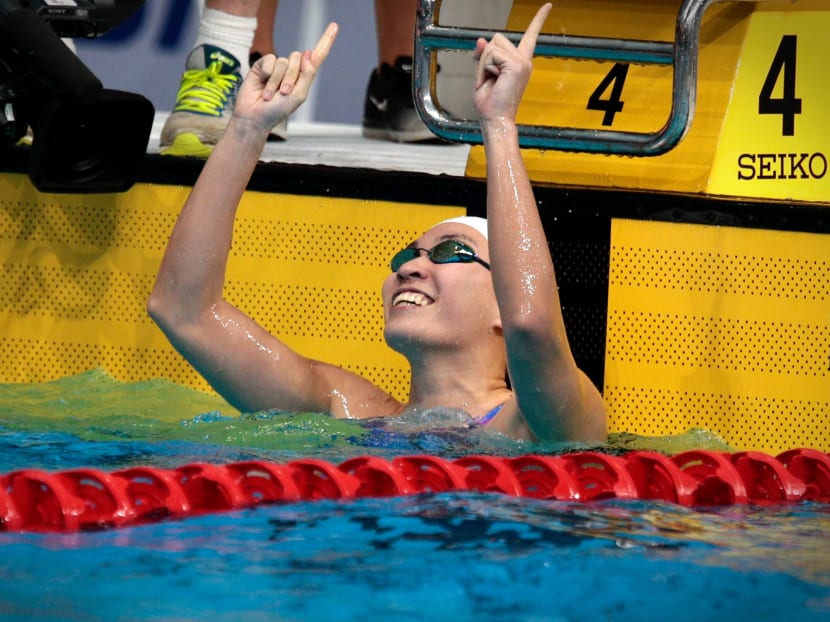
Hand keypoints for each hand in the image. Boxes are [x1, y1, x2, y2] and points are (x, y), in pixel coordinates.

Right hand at [233, 22, 338, 132]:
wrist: (256, 116)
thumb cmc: (278, 110)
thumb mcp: (299, 95)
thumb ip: (307, 75)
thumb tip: (308, 53)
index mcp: (304, 76)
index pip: (317, 56)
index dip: (325, 41)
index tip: (335, 26)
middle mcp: (291, 69)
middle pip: (298, 57)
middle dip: (291, 77)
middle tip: (283, 93)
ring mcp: (276, 66)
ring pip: (284, 61)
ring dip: (278, 80)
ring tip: (271, 94)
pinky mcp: (262, 64)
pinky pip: (269, 60)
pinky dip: (268, 74)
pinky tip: (262, 84)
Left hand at [473, 3, 550, 124]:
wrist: (495, 119)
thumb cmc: (490, 104)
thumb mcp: (483, 74)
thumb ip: (483, 55)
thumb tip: (481, 40)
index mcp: (520, 62)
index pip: (530, 36)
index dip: (539, 19)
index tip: (548, 5)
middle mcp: (525, 60)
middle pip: (496, 38)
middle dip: (485, 57)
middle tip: (489, 79)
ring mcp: (522, 62)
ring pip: (491, 46)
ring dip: (484, 63)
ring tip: (491, 81)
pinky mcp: (516, 65)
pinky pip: (490, 55)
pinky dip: (485, 68)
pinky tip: (494, 81)